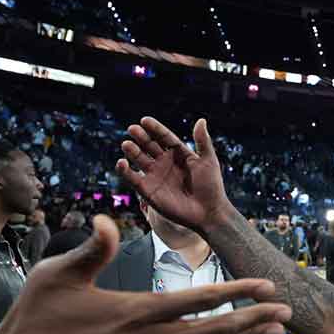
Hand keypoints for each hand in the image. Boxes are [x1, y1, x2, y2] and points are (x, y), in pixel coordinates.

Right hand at [0, 217, 290, 333]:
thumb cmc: (35, 318)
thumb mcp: (57, 275)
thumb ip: (91, 249)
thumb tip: (107, 219)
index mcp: (136, 313)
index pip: (199, 300)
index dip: (237, 292)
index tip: (266, 286)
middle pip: (215, 330)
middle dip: (254, 318)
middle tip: (287, 310)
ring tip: (277, 333)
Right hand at [117, 117, 233, 232]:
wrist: (208, 213)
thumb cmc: (211, 187)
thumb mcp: (208, 161)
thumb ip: (202, 141)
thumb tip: (201, 120)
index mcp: (179, 154)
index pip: (164, 137)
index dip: (155, 129)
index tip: (145, 120)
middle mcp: (165, 163)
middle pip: (149, 146)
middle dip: (140, 137)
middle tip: (132, 129)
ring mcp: (156, 176)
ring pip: (139, 159)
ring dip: (132, 151)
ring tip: (127, 144)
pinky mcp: (148, 191)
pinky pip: (133, 178)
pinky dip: (125, 171)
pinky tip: (121, 162)